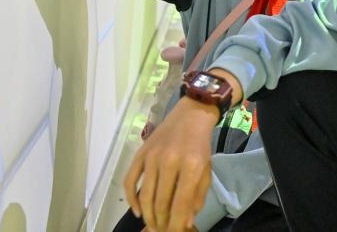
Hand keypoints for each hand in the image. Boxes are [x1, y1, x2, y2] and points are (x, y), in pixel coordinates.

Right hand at [124, 98, 216, 231]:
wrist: (190, 116)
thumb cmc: (200, 145)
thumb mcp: (206, 170)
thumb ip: (197, 197)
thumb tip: (185, 221)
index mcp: (191, 166)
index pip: (180, 204)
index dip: (176, 223)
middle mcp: (170, 161)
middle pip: (161, 202)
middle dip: (160, 222)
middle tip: (161, 230)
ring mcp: (152, 157)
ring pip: (145, 195)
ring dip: (147, 215)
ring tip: (151, 225)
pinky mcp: (140, 153)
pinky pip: (130, 180)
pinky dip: (131, 198)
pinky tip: (137, 210)